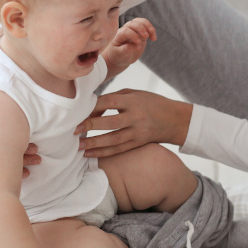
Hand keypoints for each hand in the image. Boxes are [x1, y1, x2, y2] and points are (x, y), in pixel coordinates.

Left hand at [74, 88, 192, 157]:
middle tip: (74, 130)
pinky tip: (90, 153)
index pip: (110, 102)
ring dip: (94, 143)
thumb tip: (90, 109)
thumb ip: (113, 98)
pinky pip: (119, 149)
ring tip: (78, 146)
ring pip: (114, 139)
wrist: (174, 119)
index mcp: (133, 101)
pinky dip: (103, 152)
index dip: (93, 107)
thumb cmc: (150, 102)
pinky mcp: (138, 143)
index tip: (78, 112)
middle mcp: (136, 117)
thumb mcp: (134, 94)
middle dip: (91, 126)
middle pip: (111, 122)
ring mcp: (138, 132)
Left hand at [104, 18, 156, 71]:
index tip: (139, 45)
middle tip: (146, 37)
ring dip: (148, 27)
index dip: (133, 36)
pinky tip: (154, 38)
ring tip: (153, 36)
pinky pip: (146, 25)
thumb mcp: (119, 54)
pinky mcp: (140, 32)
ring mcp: (133, 29)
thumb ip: (125, 50)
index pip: (126, 31)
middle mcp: (125, 29)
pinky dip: (151, 30)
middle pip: (133, 23)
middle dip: (141, 28)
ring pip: (140, 21)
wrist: (120, 56)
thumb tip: (134, 46)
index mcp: (118, 34)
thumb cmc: (117, 55)